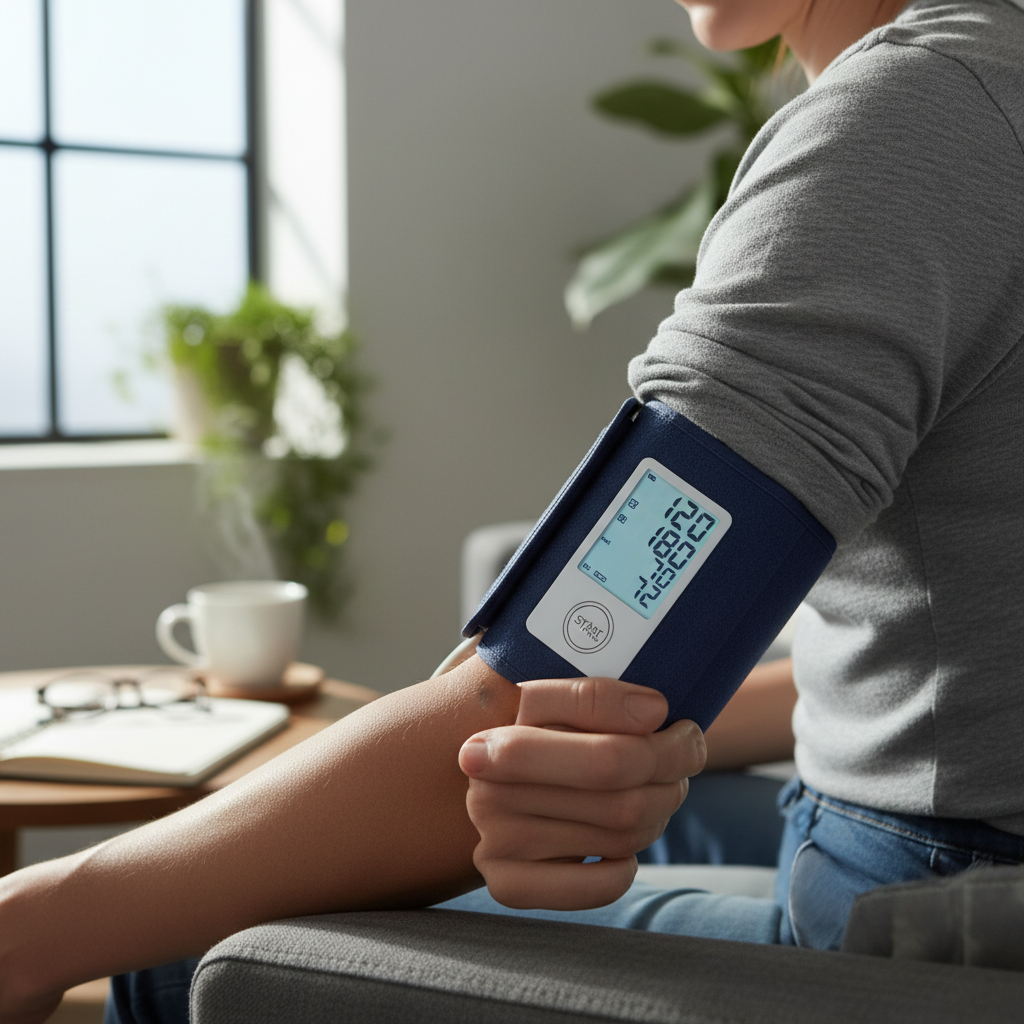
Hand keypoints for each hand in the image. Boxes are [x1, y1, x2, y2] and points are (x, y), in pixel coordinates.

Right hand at [459, 677, 705, 910]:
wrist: (480, 778)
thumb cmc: (529, 728)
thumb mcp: (546, 697)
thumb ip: (594, 696)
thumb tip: (653, 712)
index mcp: (499, 739)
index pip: (606, 758)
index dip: (663, 747)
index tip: (677, 724)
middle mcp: (489, 795)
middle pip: (622, 800)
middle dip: (671, 773)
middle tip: (683, 752)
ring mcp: (496, 845)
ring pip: (620, 836)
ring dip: (658, 810)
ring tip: (656, 786)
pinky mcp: (509, 885)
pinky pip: (599, 885)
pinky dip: (627, 864)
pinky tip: (621, 839)